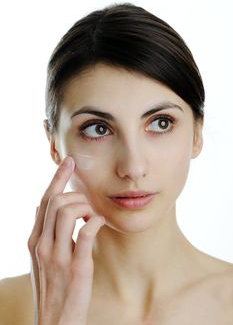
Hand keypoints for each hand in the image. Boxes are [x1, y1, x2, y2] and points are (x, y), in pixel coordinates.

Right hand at [28, 156, 104, 324]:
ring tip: (94, 216)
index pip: (45, 200)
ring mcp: (58, 256)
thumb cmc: (53, 287)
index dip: (58, 178)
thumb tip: (43, 205)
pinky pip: (86, 232)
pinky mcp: (76, 267)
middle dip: (76, 193)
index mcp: (35, 240)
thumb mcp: (42, 258)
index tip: (70, 162)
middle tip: (88, 203)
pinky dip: (96, 221)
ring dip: (86, 207)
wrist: (54, 323)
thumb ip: (44, 232)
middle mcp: (43, 245)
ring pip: (67, 211)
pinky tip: (101, 223)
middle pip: (55, 202)